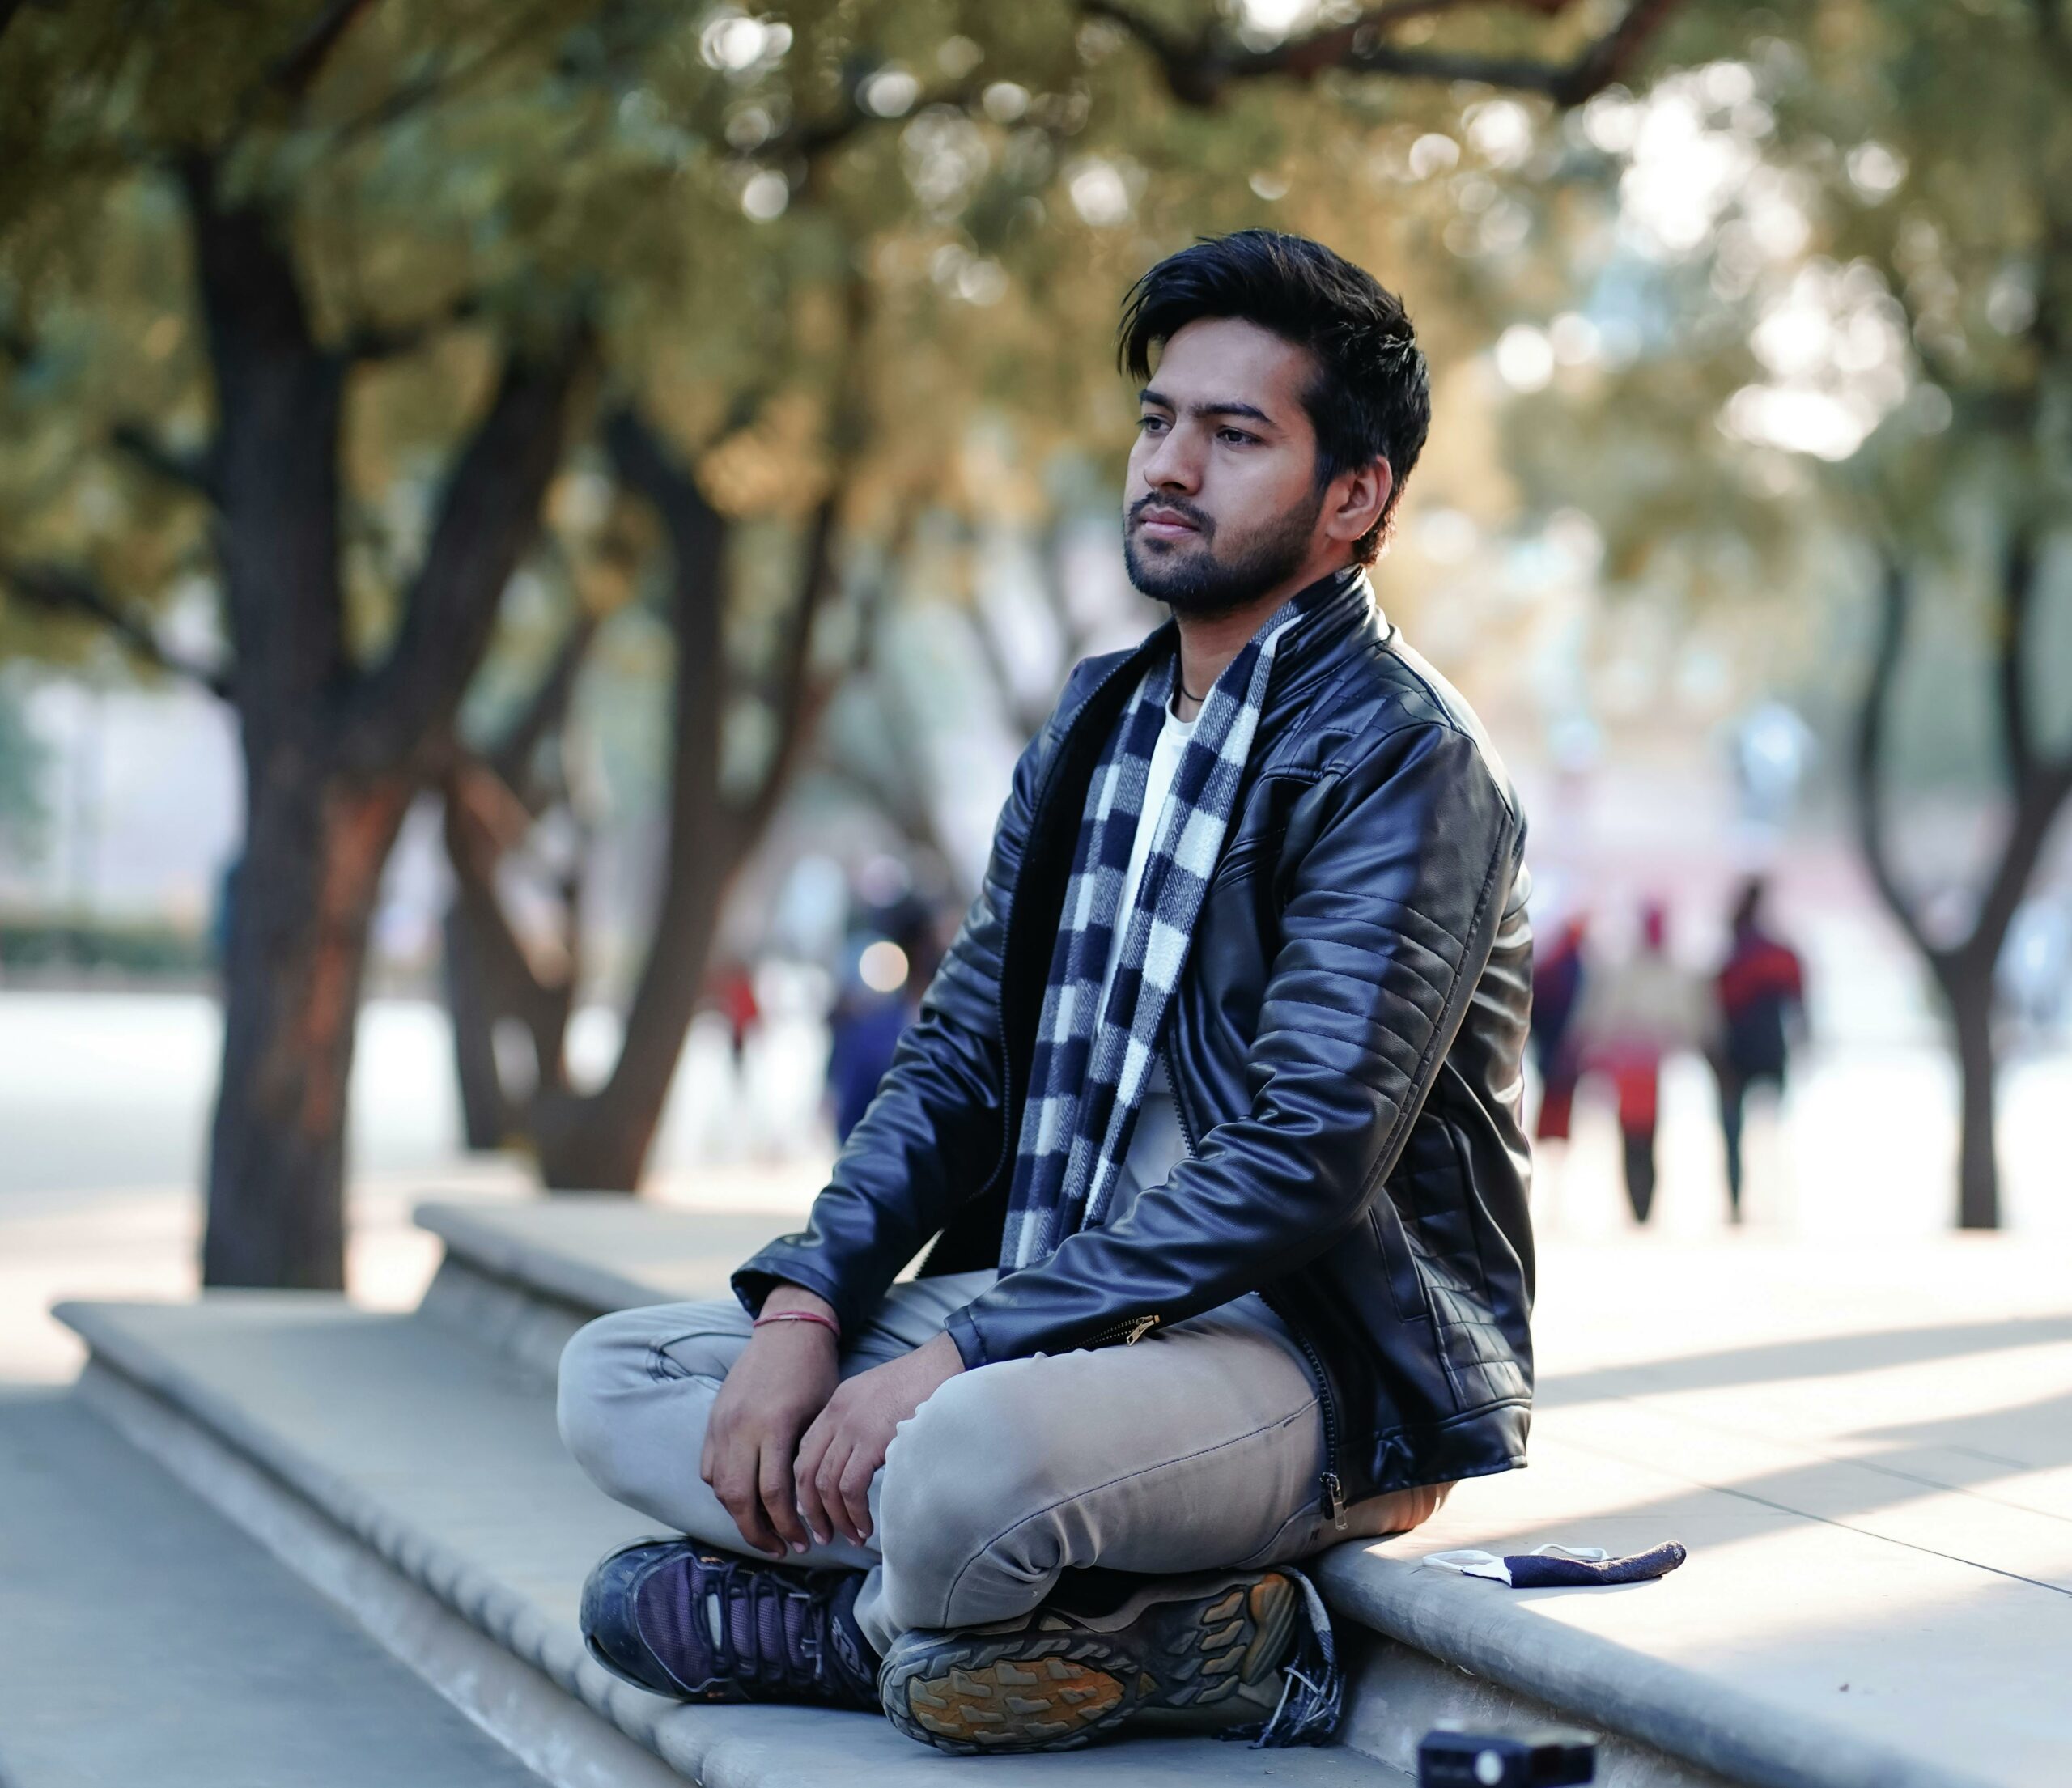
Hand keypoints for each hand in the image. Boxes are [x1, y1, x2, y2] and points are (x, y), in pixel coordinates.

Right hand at [700, 1287, 839, 1556]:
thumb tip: (811, 1503)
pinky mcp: (713, 1420)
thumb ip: (806, 1456)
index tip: (803, 1541)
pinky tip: (745, 1499)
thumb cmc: (814, 1372)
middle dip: (758, 1531)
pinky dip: (724, 1488)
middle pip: (738, 1498)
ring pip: (720, 1486)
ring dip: (739, 1514)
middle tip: (780, 1548)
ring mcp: (722, 1423)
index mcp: (773, 1426)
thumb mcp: (820, 1415)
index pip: (773, 1493)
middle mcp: (741, 1427)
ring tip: (764, 1530)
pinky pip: (709, 1467)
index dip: (787, 1525)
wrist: (788, 1331)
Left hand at [794, 1331, 963, 1546]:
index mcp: (838, 1402)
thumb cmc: (926, 1382)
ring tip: (851, 1537)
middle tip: (825, 1536)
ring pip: (825, 1485)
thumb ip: (863, 1425)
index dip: (805, 1487)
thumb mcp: (881, 1398)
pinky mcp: (872, 1440)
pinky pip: (849, 1487)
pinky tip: (865, 1526)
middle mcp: (838, 1413)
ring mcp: (853, 1426)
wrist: (949, 1363)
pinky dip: (854, 1513)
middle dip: (812, 1510)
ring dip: (835, 1518)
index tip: (816, 1511)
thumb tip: (860, 1465)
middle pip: (805, 1471)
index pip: (805, 1451)